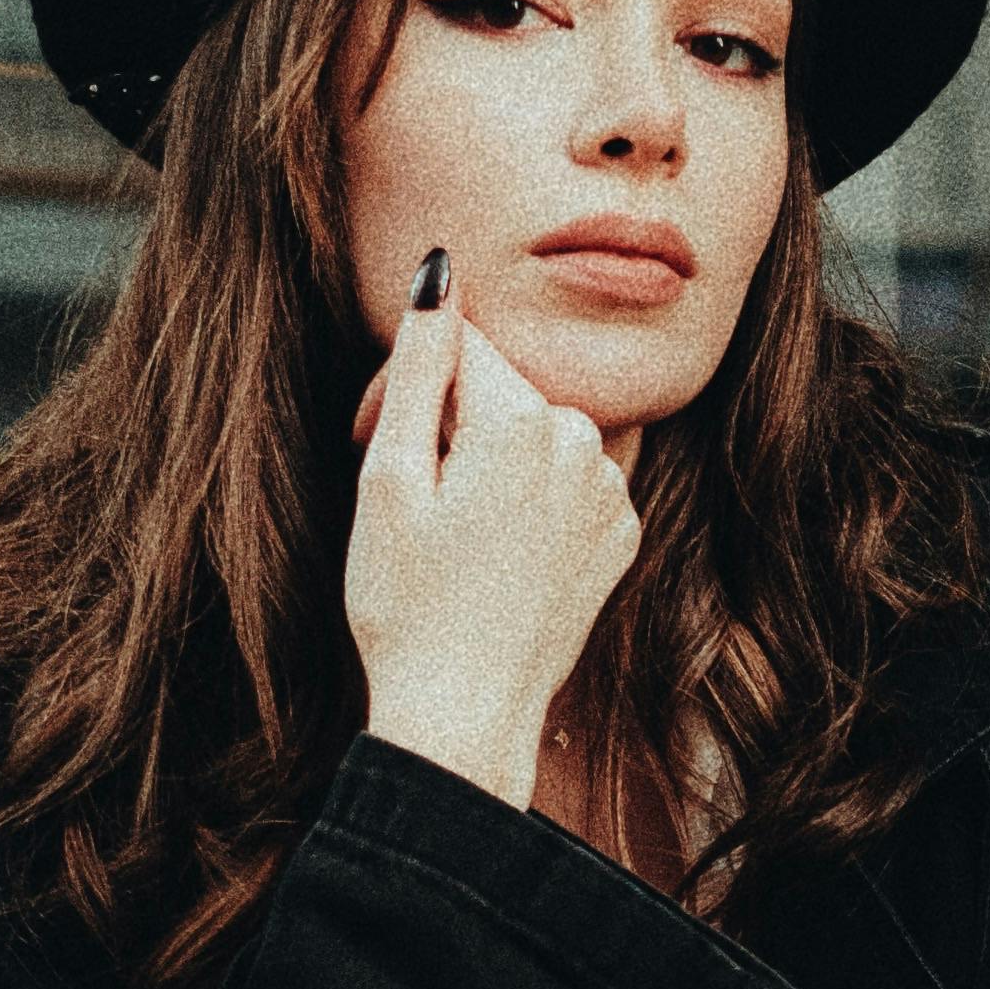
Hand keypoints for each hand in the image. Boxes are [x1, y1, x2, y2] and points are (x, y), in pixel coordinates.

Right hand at [342, 281, 637, 815]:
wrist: (465, 715)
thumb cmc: (408, 604)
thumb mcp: (390, 477)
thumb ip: (421, 366)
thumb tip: (439, 273)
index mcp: (524, 419)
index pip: (457, 345)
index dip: (402, 384)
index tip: (368, 437)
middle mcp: (585, 443)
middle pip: (501, 388)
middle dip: (448, 419)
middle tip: (403, 492)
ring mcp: (612, 490)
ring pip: (537, 433)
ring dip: (491, 458)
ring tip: (450, 528)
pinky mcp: (622, 533)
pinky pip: (570, 481)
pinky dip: (533, 497)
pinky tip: (497, 551)